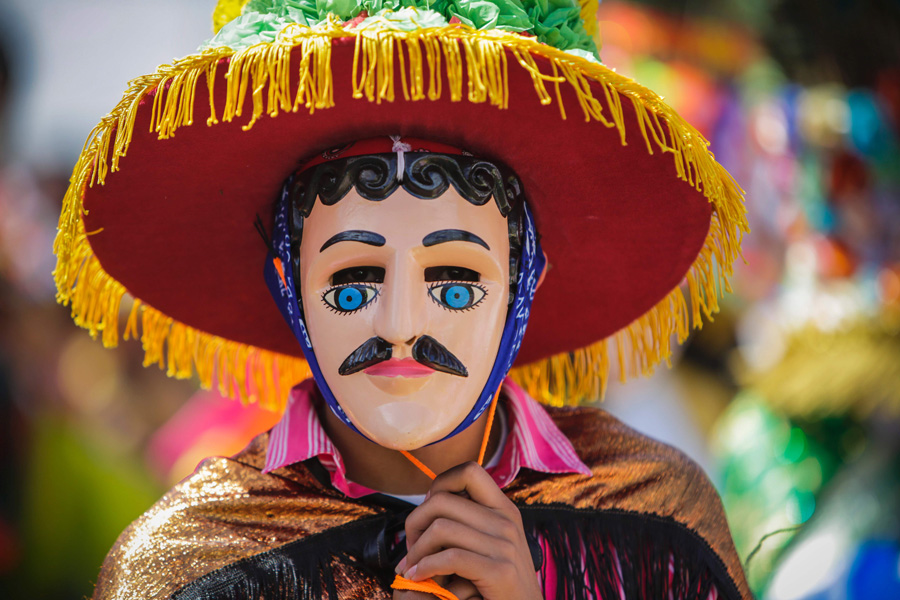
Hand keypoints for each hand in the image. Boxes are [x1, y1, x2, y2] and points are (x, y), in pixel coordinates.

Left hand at [396, 462, 542, 599]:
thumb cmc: (501, 583)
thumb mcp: (493, 543)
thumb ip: (469, 521)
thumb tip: (426, 503)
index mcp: (504, 509)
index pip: (469, 471)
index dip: (440, 484)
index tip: (429, 511)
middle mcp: (506, 521)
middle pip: (442, 501)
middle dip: (415, 523)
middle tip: (412, 547)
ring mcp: (505, 546)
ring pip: (440, 529)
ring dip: (416, 551)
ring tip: (411, 566)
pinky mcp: (499, 572)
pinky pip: (449, 558)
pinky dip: (425, 567)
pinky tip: (418, 577)